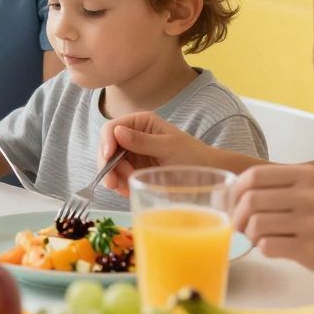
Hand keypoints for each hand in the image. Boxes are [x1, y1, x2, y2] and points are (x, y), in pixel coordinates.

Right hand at [97, 111, 217, 196]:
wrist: (207, 174)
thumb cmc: (193, 155)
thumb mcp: (169, 147)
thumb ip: (143, 141)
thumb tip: (117, 132)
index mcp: (141, 123)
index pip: (111, 128)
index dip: (106, 142)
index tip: (107, 157)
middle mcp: (132, 136)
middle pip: (106, 148)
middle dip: (106, 165)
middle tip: (112, 183)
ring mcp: (132, 155)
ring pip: (109, 165)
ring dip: (113, 177)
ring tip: (126, 187)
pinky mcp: (134, 171)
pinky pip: (118, 178)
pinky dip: (119, 185)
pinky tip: (129, 190)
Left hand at [231, 163, 313, 280]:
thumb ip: (281, 187)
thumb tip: (235, 194)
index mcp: (307, 176)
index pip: (254, 176)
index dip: (236, 192)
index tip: (235, 205)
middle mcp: (309, 195)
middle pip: (251, 200)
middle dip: (239, 217)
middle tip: (243, 227)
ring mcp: (311, 222)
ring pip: (256, 224)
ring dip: (251, 235)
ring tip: (260, 238)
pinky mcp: (310, 248)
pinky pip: (268, 247)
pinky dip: (263, 249)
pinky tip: (275, 248)